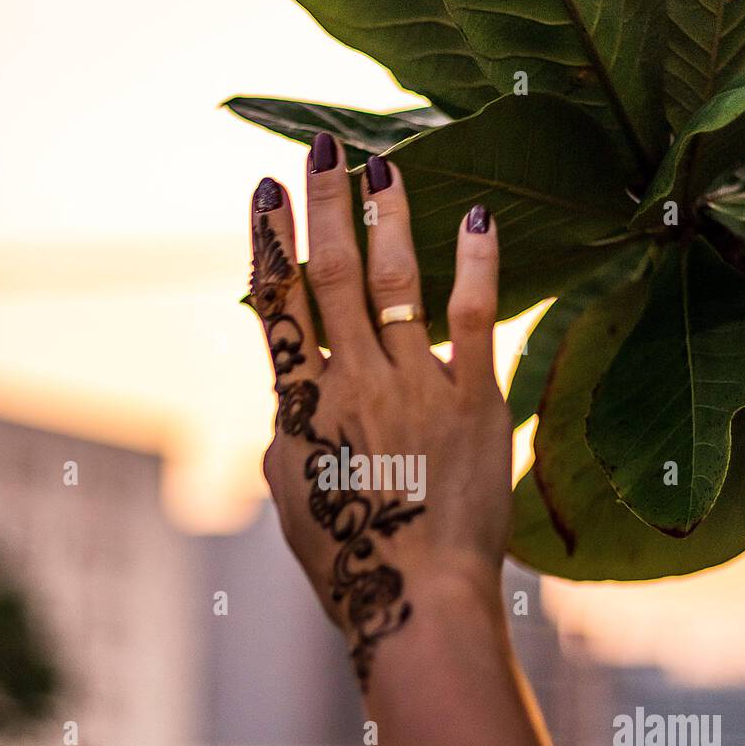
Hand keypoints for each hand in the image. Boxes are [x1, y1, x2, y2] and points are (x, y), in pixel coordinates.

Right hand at [249, 134, 512, 687]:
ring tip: (384, 167)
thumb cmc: (349, 555)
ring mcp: (416, 385)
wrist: (419, 595)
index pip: (278, 306)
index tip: (266, 191)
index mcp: (303, 404)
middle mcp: (354, 381)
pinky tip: (478, 217)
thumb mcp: (292, 493)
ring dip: (388, 219)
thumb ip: (291, 428)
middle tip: (322, 150)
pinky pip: (476, 316)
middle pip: (333, 275)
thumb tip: (299, 391)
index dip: (269, 244)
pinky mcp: (474, 399)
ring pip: (396, 282)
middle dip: (325, 207)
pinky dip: (476, 263)